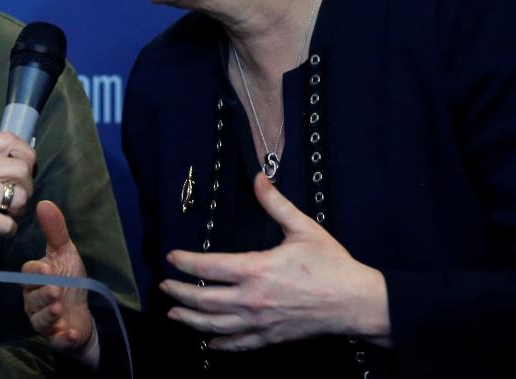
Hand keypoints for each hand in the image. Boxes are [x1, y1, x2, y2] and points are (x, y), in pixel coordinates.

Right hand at [0, 132, 34, 238]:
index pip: (10, 140)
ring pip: (19, 196)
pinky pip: (6, 224)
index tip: (22, 167)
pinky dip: (8, 230)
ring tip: (7, 214)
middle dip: (26, 185)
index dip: (24, 154)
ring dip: (18, 209)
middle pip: (23, 168)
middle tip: (15, 196)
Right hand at [22, 200, 98, 367]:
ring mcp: (45, 322)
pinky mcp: (57, 339)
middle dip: (43, 294)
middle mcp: (34, 302)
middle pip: (32, 298)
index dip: (36, 272)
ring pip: (40, 320)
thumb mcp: (65, 253)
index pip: (28, 274)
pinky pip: (55, 341)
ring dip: (50, 314)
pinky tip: (70, 333)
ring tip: (61, 307)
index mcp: (35, 280)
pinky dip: (62, 338)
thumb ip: (55, 230)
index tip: (47, 269)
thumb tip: (43, 202)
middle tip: (55, 290)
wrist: (83, 315)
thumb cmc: (71, 281)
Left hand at [160, 172, 390, 350]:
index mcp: (256, 269)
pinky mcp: (272, 338)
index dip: (185, 262)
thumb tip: (259, 177)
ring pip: (215, 325)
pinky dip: (221, 344)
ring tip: (173, 314)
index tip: (171, 257)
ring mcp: (260, 322)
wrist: (357, 303)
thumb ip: (276, 203)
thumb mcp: (303, 228)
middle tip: (163, 287)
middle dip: (179, 293)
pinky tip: (208, 342)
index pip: (208, 267)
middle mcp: (252, 299)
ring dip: (190, 320)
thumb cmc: (330, 264)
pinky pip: (240, 344)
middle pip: (204, 300)